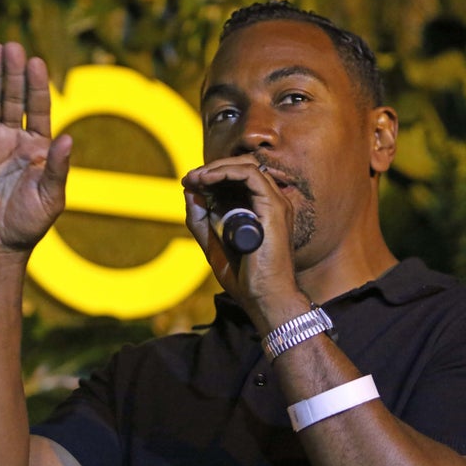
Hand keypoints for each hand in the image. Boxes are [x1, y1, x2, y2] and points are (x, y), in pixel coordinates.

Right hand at [0, 42, 70, 256]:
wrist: (1, 245)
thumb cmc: (31, 221)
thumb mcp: (52, 196)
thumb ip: (58, 167)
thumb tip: (69, 138)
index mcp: (39, 147)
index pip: (40, 110)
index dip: (38, 87)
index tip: (37, 62)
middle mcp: (14, 140)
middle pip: (14, 99)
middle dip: (14, 74)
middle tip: (12, 46)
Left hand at [182, 157, 305, 328]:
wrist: (265, 298)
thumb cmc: (245, 278)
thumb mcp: (213, 244)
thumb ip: (201, 221)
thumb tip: (189, 192)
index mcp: (261, 211)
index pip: (240, 179)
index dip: (213, 176)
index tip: (190, 183)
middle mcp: (271, 203)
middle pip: (243, 168)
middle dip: (212, 169)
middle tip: (190, 178)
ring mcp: (276, 203)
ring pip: (248, 167)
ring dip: (217, 168)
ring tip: (196, 178)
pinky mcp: (274, 208)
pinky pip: (251, 176)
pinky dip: (227, 172)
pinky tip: (207, 180)